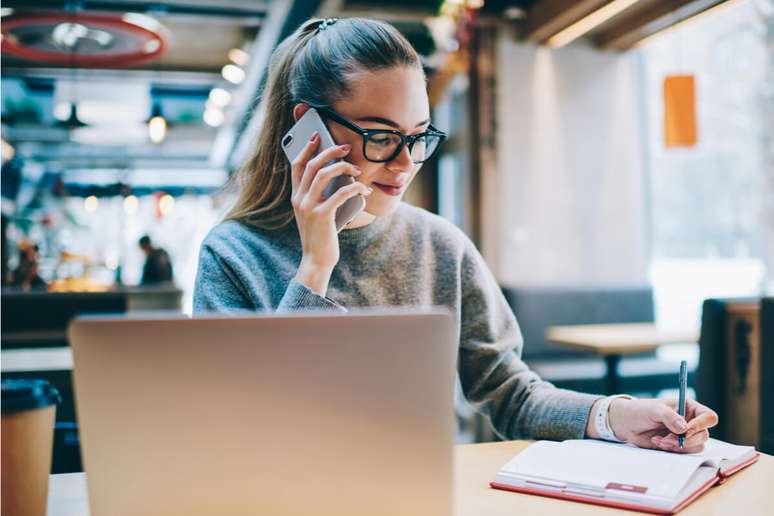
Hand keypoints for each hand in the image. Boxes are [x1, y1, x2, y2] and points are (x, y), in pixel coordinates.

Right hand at [290, 133, 371, 294]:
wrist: (316, 260)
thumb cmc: (320, 236)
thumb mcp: (316, 214)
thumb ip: (321, 197)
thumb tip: (341, 178)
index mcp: (296, 197)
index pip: (297, 166)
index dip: (306, 148)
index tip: (317, 137)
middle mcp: (299, 199)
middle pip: (312, 165)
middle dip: (330, 151)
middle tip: (346, 147)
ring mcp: (309, 206)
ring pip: (324, 174)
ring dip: (344, 167)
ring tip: (357, 169)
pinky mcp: (322, 215)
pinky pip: (340, 193)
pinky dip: (355, 188)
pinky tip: (364, 190)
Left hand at [607, 397, 718, 452]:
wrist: (627, 423)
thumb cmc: (641, 411)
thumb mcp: (654, 410)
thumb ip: (669, 417)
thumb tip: (684, 428)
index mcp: (689, 408)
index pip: (708, 417)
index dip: (701, 424)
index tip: (686, 430)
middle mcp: (690, 422)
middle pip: (703, 435)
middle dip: (686, 440)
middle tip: (667, 438)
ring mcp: (685, 435)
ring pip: (695, 446)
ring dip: (677, 446)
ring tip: (659, 439)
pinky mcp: (677, 446)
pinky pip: (683, 453)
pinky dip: (671, 449)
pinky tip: (657, 441)